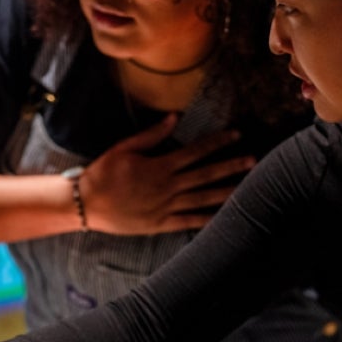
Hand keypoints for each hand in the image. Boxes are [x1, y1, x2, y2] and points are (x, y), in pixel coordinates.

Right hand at [82, 113, 256, 233]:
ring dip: (227, 191)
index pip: (196, 151)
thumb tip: (174, 118)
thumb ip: (151, 135)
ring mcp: (166, 207)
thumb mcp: (124, 148)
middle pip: (206, 174)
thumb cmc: (103, 173)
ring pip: (203, 199)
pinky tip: (225, 217)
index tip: (236, 134)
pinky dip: (208, 219)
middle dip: (231, 166)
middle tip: (254, 160)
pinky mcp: (161, 224)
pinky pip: (190, 222)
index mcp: (160, 166)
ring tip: (248, 188)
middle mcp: (168, 187)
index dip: (218, 142)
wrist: (88, 204)